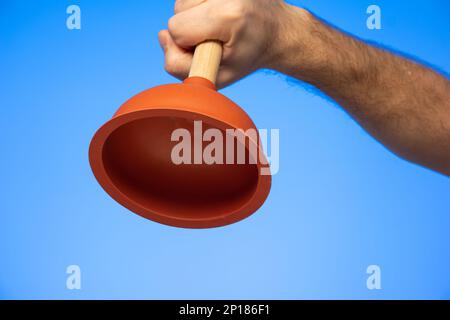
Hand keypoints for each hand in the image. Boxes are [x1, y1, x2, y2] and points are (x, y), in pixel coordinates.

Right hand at [158, 0, 306, 87]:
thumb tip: (163, 36)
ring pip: (182, 1)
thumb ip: (182, 66)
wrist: (277, 31)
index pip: (176, 29)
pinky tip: (218, 14)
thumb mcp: (218, 76)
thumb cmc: (248, 56)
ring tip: (219, 26)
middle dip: (190, 30)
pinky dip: (199, 6)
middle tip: (216, 38)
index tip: (209, 49)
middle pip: (176, 12)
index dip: (186, 46)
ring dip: (194, 17)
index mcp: (227, 16)